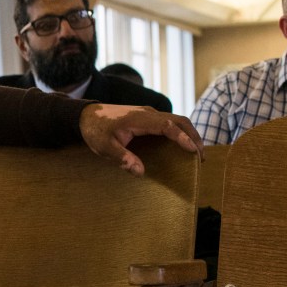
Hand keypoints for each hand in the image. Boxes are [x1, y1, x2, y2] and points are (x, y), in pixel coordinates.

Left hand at [79, 104, 201, 175]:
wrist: (86, 115)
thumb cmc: (94, 130)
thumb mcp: (104, 147)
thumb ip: (122, 158)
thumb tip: (141, 172)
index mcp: (140, 119)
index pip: (167, 126)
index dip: (182, 138)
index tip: (193, 150)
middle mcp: (149, 113)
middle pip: (180, 121)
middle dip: (193, 137)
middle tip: (201, 157)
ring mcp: (150, 114)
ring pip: (178, 120)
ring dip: (190, 134)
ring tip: (197, 153)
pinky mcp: (149, 117)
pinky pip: (171, 122)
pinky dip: (181, 132)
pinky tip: (183, 145)